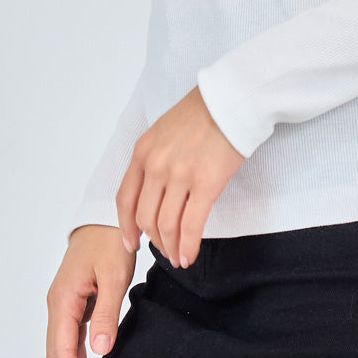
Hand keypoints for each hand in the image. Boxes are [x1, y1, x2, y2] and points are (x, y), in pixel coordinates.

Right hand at [45, 223, 136, 357]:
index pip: (62, 347)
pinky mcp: (73, 304)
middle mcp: (57, 304)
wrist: (106, 218)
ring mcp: (63, 304)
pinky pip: (68, 339)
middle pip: (55, 354)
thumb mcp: (114, 275)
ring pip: (59, 349)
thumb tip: (99, 351)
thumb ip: (107, 312)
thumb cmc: (111, 242)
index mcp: (63, 298)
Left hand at [116, 85, 245, 269]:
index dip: (125, 226)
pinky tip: (189, 255)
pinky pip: (191, 225)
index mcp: (143, 151)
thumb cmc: (204, 112)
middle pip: (144, 216)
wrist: (232, 99)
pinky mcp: (206, 183)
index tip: (131, 242)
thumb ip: (154, 157)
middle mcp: (156, 164)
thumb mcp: (164, 130)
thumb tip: (155, 189)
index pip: (125, 198)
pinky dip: (188, 246)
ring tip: (178, 258)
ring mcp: (179, 175)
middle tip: (162, 250)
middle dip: (153, 240)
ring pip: (166, 225)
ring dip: (170, 247)